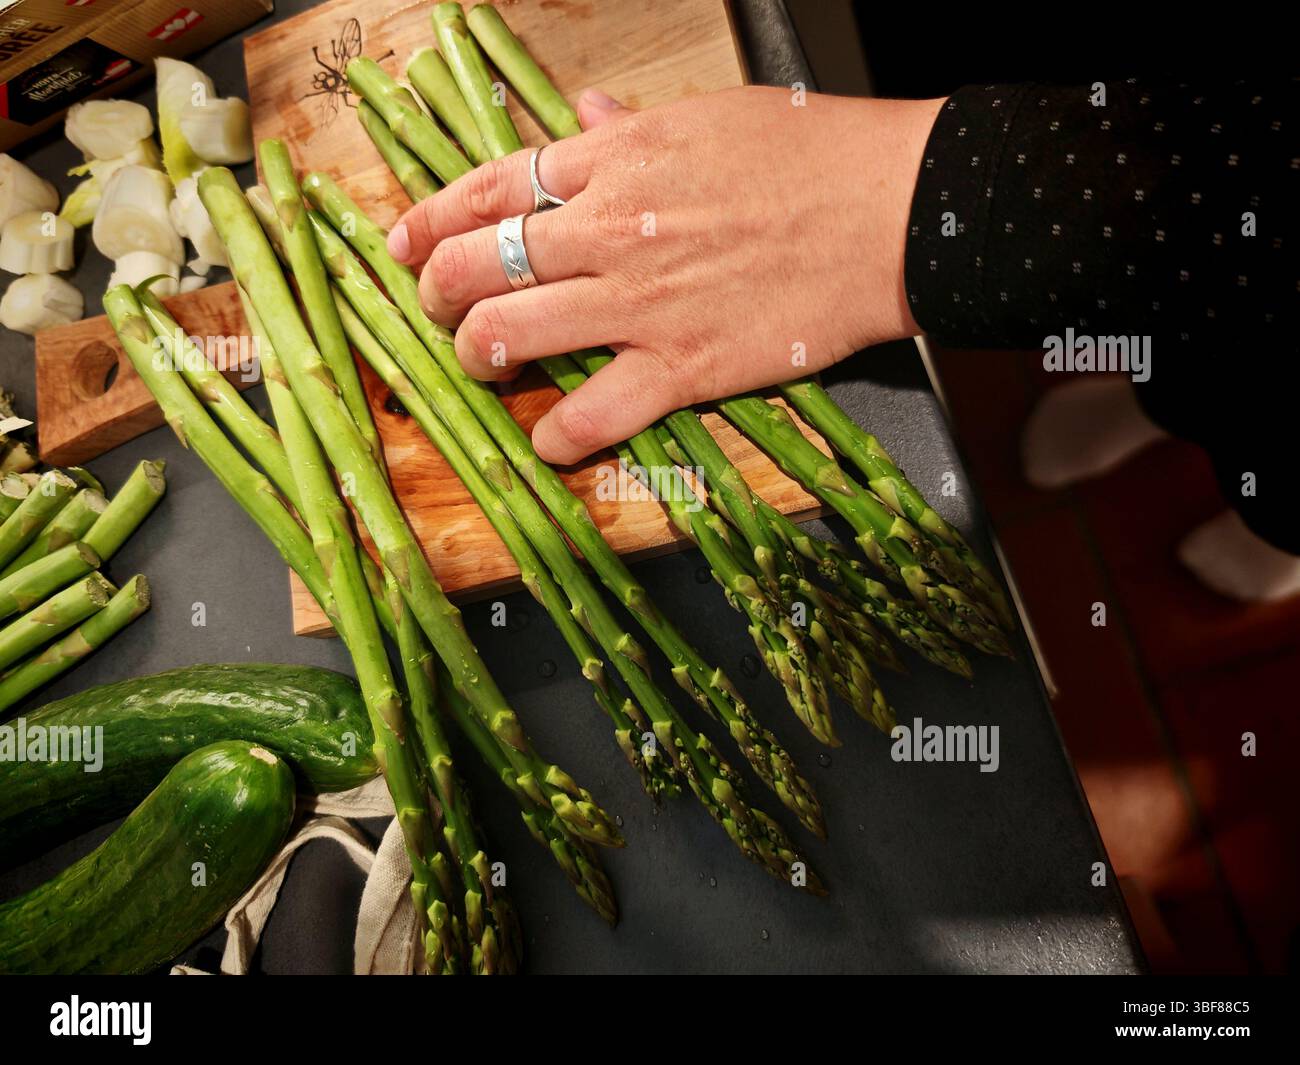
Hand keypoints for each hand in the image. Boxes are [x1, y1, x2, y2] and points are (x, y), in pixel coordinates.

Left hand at [388, 85, 943, 463]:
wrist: (892, 210)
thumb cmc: (812, 154)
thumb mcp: (710, 118)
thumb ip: (631, 130)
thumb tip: (583, 118)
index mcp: (613, 161)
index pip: (487, 189)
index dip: (429, 221)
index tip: (404, 246)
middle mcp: (608, 229)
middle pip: (477, 263)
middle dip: (437, 292)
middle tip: (441, 310)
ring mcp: (640, 302)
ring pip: (509, 333)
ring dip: (476, 355)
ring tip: (480, 364)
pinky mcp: (683, 366)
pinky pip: (594, 414)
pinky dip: (558, 436)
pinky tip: (548, 440)